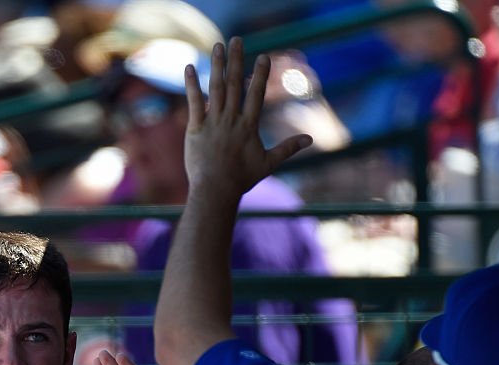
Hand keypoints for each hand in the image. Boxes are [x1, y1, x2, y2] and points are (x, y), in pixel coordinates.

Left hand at [183, 38, 311, 198]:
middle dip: (236, 60)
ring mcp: (212, 123)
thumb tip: (310, 140)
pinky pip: (193, 103)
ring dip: (216, 66)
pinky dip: (191, 85)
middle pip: (234, 84)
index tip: (263, 57)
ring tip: (217, 46)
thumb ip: (288, 148)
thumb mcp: (268, 163)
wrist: (215, 190)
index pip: (255, 94)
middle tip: (236, 40)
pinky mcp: (195, 128)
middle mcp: (231, 120)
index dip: (259, 74)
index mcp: (248, 126)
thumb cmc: (241, 179)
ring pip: (215, 89)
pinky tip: (189, 68)